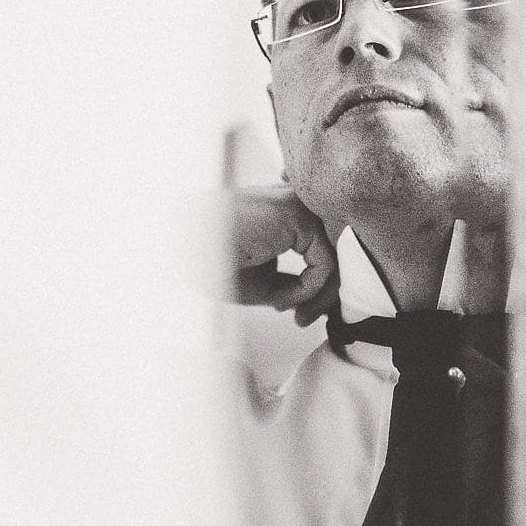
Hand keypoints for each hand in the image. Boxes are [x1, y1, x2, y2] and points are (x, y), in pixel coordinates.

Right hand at [224, 185, 339, 326]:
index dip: (317, 287)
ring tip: (295, 314)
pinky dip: (307, 290)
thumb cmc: (214, 259)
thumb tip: (316, 299)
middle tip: (304, 319)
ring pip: (336, 258)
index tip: (299, 313)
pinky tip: (281, 301)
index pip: (323, 250)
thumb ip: (291, 284)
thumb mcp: (261, 281)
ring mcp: (300, 207)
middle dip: (324, 294)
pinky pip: (324, 263)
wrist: (188, 246)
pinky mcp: (300, 216)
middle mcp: (297, 206)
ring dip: (317, 296)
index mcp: (285, 216)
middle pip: (336, 253)